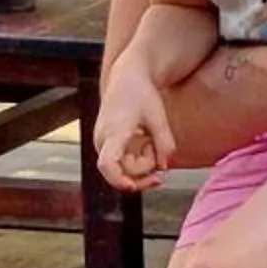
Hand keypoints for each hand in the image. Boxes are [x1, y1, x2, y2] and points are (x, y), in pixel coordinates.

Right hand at [94, 64, 172, 191]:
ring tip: (149, 140)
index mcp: (114, 132)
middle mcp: (102, 141)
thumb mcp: (159, 116)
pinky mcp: (106, 146)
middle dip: (144, 171)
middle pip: (121, 173)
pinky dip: (137, 159)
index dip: (118, 179)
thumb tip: (164, 168)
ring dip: (142, 163)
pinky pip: (121, 164)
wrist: (126, 80)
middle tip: (158, 157)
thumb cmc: (142, 95)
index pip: (108, 163)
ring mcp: (102, 144)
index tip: (132, 187)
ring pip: (122, 170)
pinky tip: (144, 143)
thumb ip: (164, 143)